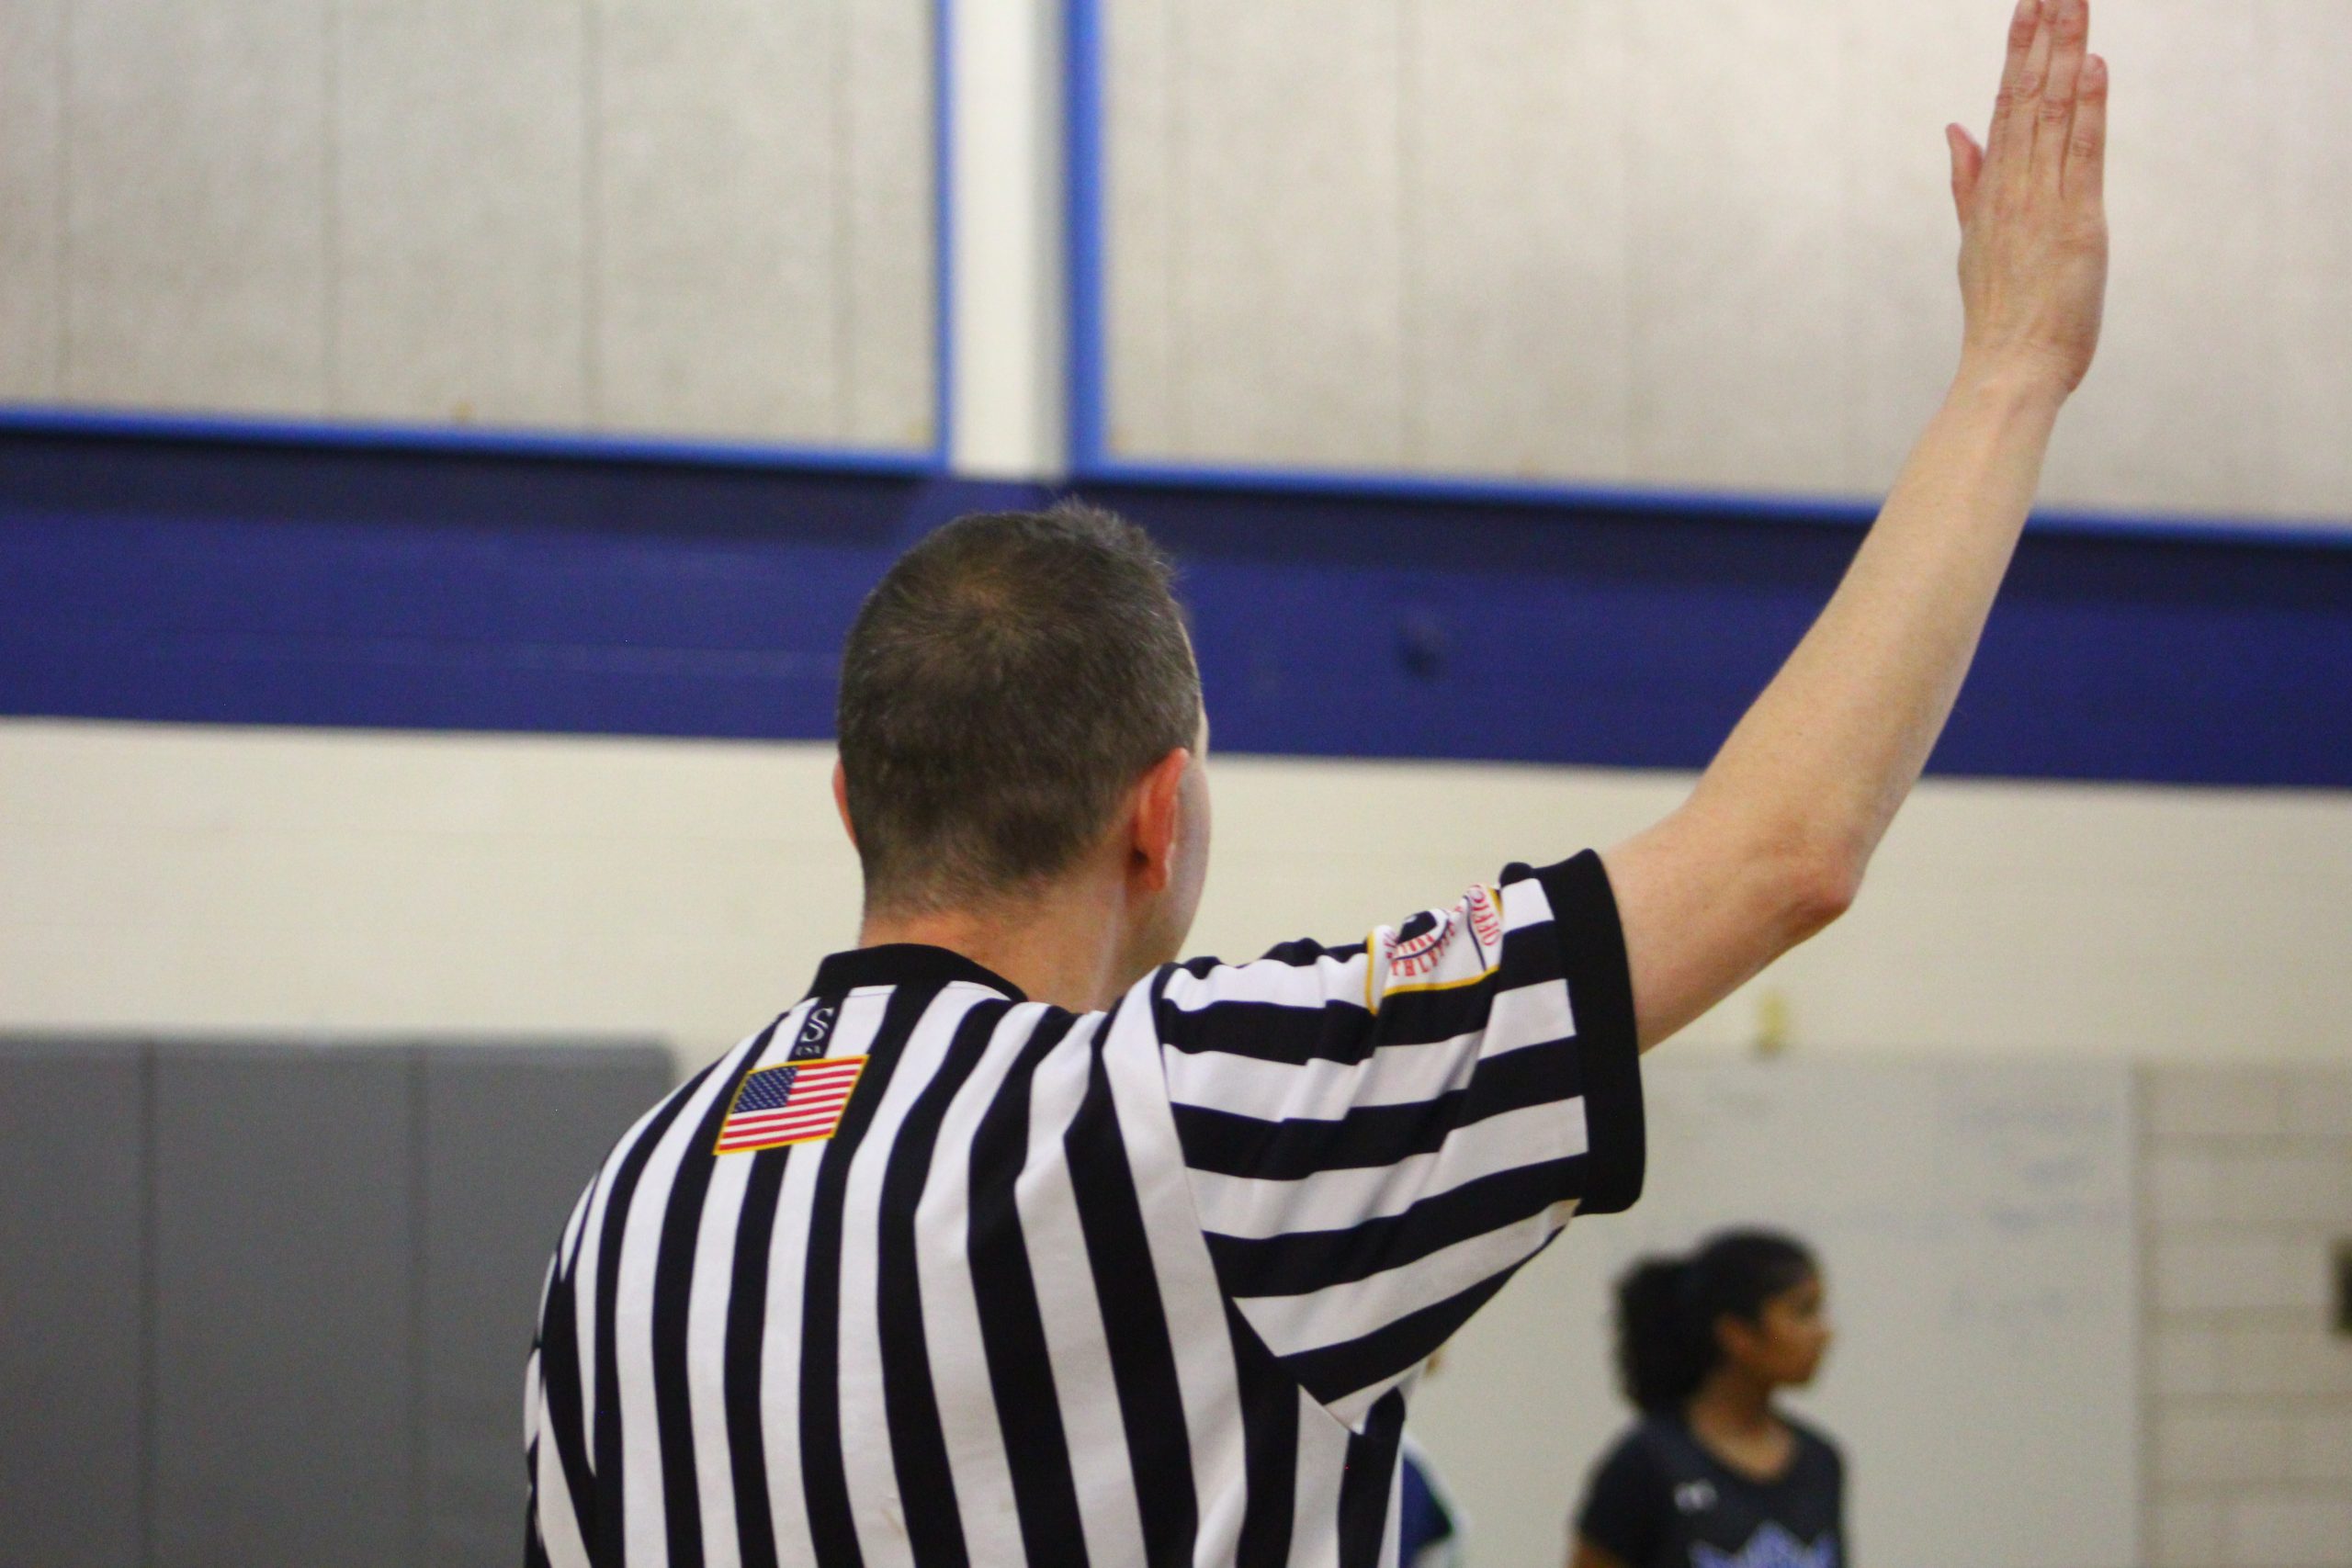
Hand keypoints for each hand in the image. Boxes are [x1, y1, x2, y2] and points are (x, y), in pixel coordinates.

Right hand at [1945, 0, 2109, 397]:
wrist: (2007, 371)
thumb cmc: (2000, 319)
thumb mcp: (1975, 243)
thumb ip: (1968, 182)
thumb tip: (1957, 128)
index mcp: (1994, 192)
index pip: (2006, 105)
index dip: (2018, 51)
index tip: (2029, 3)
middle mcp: (2014, 189)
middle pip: (2028, 96)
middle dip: (2041, 35)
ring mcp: (2042, 203)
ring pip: (2053, 113)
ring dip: (2065, 54)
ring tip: (2071, 2)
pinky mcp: (2076, 223)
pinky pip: (2082, 155)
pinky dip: (2088, 109)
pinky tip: (2092, 66)